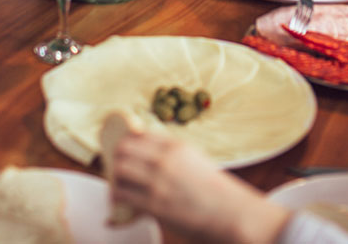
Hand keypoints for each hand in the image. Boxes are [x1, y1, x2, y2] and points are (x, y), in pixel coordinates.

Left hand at [110, 130, 288, 243]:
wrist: (231, 214)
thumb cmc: (216, 191)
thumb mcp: (195, 161)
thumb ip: (172, 155)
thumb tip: (148, 156)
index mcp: (176, 146)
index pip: (139, 134)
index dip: (128, 141)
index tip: (123, 149)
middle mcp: (164, 159)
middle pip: (124, 149)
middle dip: (117, 158)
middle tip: (117, 168)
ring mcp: (158, 182)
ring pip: (119, 170)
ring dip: (115, 179)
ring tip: (118, 187)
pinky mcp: (154, 204)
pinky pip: (123, 196)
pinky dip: (117, 199)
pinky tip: (120, 203)